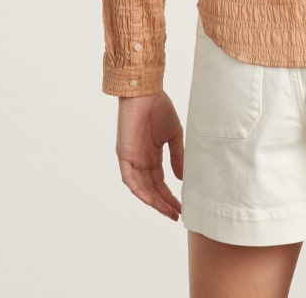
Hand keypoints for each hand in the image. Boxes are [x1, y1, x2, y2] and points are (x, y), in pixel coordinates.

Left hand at [116, 92, 184, 219]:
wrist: (146, 93)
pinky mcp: (124, 155)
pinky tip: (151, 199)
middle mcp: (141, 160)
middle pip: (152, 188)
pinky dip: (139, 190)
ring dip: (153, 200)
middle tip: (177, 214)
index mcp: (152, 156)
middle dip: (164, 203)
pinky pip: (129, 178)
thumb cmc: (159, 109)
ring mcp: (132, 159)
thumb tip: (182, 178)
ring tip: (167, 210)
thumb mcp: (173, 135)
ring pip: (141, 187)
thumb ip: (177, 156)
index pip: (160, 182)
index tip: (181, 207)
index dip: (170, 196)